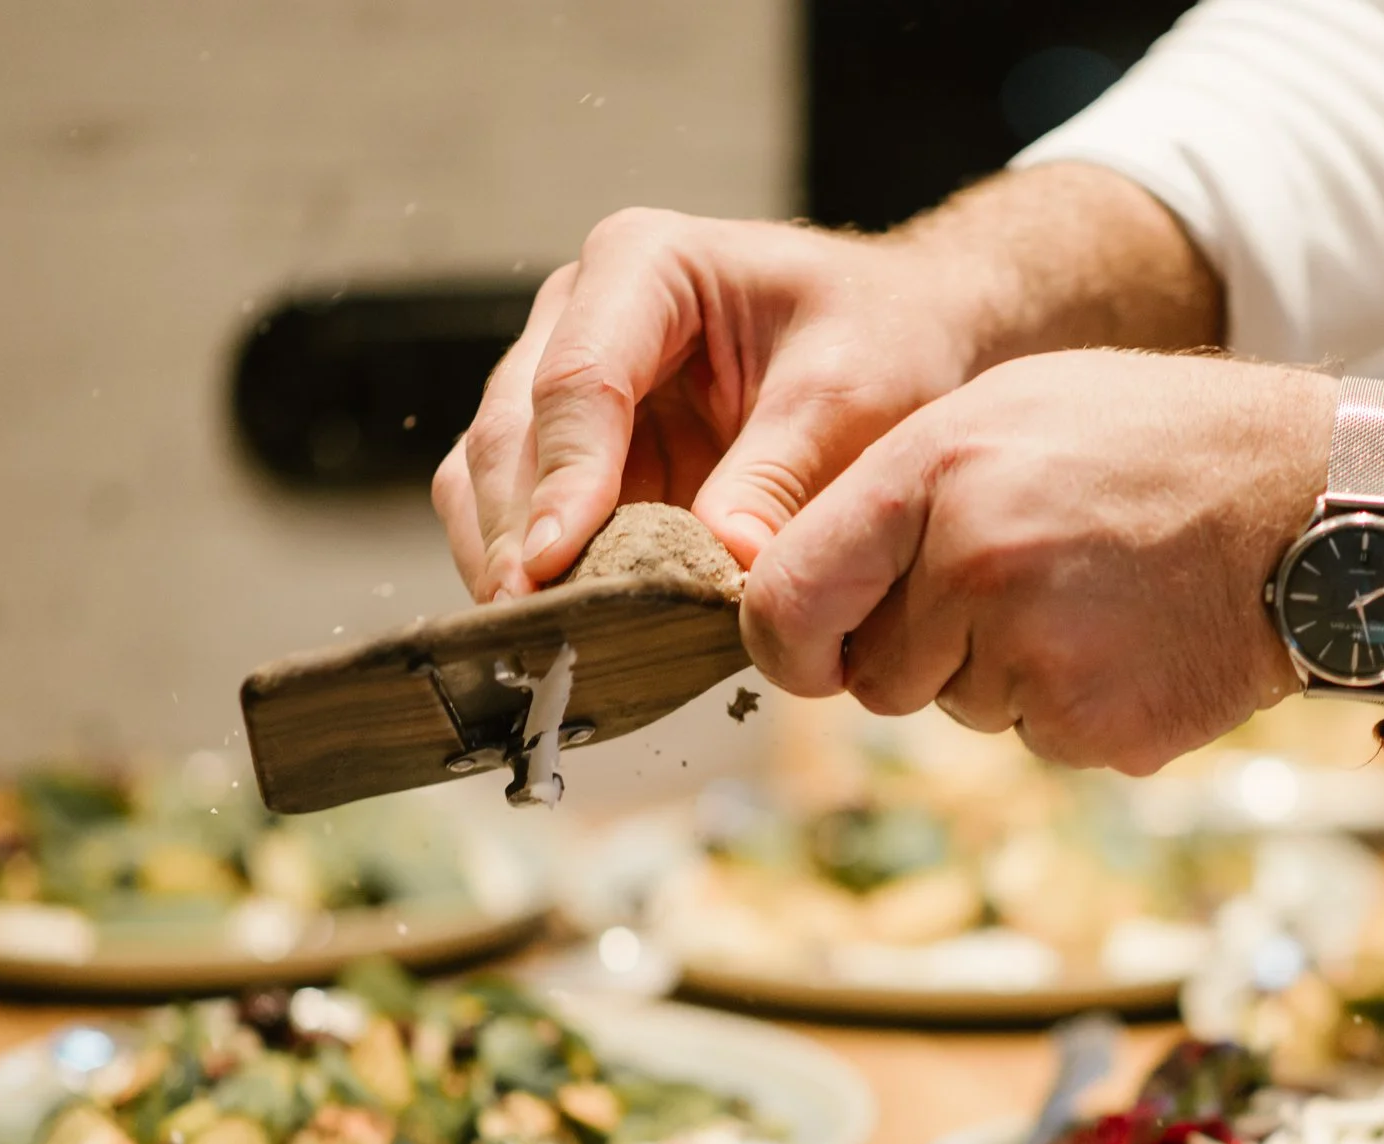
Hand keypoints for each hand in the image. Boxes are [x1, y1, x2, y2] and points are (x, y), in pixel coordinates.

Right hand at [432, 211, 980, 599]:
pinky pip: (515, 513)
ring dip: (508, 558)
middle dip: (519, 533)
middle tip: (536, 627)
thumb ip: (779, 475)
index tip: (555, 562)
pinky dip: (531, 571)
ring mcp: (559, 379)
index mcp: (644, 264)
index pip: (580, 378)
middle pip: (511, 429)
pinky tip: (564, 626)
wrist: (897, 338)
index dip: (563, 479)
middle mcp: (578, 312)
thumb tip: (721, 561)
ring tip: (541, 640)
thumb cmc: (879, 340)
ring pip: (486, 475)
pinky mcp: (568, 448)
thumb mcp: (851, 396)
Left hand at [742, 350, 1331, 774]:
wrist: (1318, 509)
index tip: (804, 650)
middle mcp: (976, 572)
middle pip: (875, 676)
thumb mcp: (1010, 413)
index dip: (785, 641)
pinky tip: (1132, 639)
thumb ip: (894, 498)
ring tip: (1094, 594)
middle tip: (1016, 581)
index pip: (785, 603)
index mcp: (936, 477)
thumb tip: (801, 599)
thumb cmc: (1153, 445)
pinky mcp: (1097, 732)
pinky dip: (1072, 703)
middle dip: (920, 648)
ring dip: (1004, 671)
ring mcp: (1040, 660)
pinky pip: (1036, 739)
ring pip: (959, 708)